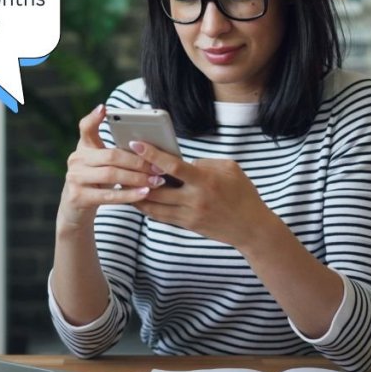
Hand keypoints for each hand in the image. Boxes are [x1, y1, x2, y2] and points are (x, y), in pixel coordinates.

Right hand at [56, 105, 161, 233]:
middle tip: (159, 166)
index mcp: (83, 147)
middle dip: (138, 161)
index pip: (85, 128)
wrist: (74, 208)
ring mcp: (75, 178)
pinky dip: (129, 194)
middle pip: (111, 156)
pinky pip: (109, 196)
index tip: (105, 108)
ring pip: (111, 175)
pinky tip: (145, 193)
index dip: (94, 118)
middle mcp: (76, 160)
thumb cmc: (96, 182)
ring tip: (157, 181)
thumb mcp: (100, 164)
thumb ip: (115, 153)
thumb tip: (147, 147)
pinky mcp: (78, 197)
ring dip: (137, 178)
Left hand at [127, 141, 278, 248]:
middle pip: (156, 188)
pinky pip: (160, 216)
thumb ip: (204, 163)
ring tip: (121, 181)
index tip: (136, 143)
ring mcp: (189, 214)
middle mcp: (194, 199)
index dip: (152, 154)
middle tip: (120, 163)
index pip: (173, 166)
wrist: (251, 227)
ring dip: (136, 193)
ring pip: (153, 205)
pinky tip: (136, 197)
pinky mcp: (186, 224)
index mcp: (205, 181)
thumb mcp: (229, 168)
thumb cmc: (242, 193)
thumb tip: (181, 161)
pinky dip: (146, 206)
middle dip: (137, 176)